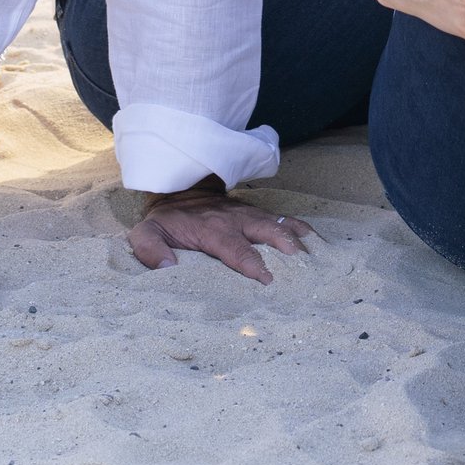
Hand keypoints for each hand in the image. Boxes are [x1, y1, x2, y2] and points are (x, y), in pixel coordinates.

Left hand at [125, 183, 315, 283]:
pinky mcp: (258, 213)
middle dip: (283, 244)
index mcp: (211, 229)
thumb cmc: (168, 219)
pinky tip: (315, 240)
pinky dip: (299, 228)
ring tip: (317, 251)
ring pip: (277, 223)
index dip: (250, 263)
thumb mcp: (147, 232)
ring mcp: (249, 214)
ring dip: (297, 236)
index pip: (234, 248)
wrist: (180, 186)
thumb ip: (150, 249)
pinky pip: (281, 218)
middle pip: (264, 230)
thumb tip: (167, 267)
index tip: (266, 278)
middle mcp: (235, 220)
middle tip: (301, 259)